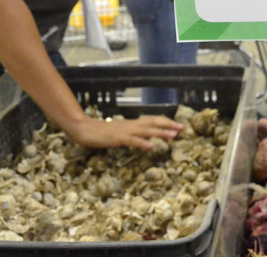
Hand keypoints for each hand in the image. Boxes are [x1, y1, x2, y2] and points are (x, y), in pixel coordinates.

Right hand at [68, 115, 183, 149]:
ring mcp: (125, 131)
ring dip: (160, 133)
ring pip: (146, 130)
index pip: (152, 120)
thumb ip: (131, 134)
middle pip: (153, 123)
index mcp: (132, 124)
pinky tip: (151, 146)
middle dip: (168, 125)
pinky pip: (132, 140)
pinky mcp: (117, 138)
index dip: (166, 122)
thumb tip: (142, 138)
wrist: (84, 129)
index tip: (178, 126)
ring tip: (173, 136)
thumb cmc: (100, 133)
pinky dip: (142, 143)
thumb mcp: (119, 133)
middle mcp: (131, 125)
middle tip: (182, 129)